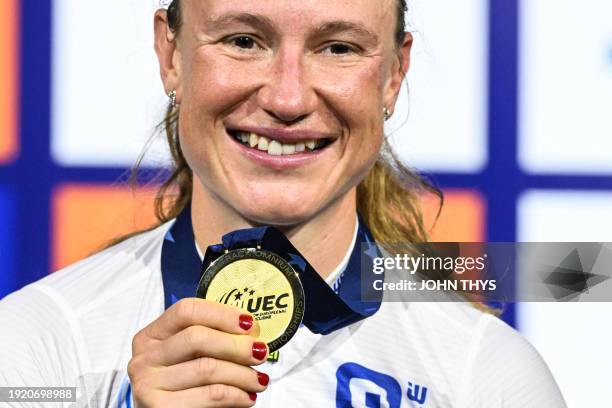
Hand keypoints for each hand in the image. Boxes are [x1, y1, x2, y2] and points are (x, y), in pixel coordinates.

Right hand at [128, 298, 269, 406]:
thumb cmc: (184, 385)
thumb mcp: (189, 357)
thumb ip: (211, 338)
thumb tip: (251, 331)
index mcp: (151, 336)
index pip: (186, 311)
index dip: (222, 314)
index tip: (249, 324)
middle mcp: (144, 357)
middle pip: (196, 337)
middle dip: (236, 345)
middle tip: (260, 352)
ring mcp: (148, 384)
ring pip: (207, 368)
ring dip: (242, 374)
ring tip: (260, 379)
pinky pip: (210, 395)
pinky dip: (236, 395)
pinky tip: (248, 396)